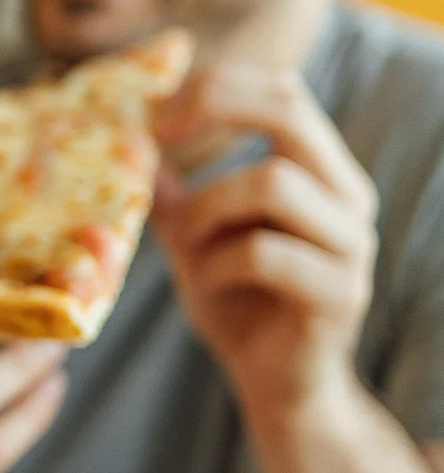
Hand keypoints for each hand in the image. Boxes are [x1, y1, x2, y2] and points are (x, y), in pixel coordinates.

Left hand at [151, 64, 377, 425]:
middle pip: (289, 110)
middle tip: (156, 136)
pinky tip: (208, 283)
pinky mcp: (339, 294)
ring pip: (274, 181)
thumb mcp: (192, 236)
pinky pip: (268, 253)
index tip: (154, 111)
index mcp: (318, 170)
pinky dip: (218, 263)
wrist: (279, 387)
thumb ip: (169, 191)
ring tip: (185, 241)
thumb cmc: (238, 303)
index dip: (215, 85)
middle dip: (212, 109)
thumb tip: (122, 140)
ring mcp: (350, 244)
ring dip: (207, 205)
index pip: (282, 90)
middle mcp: (346, 196)